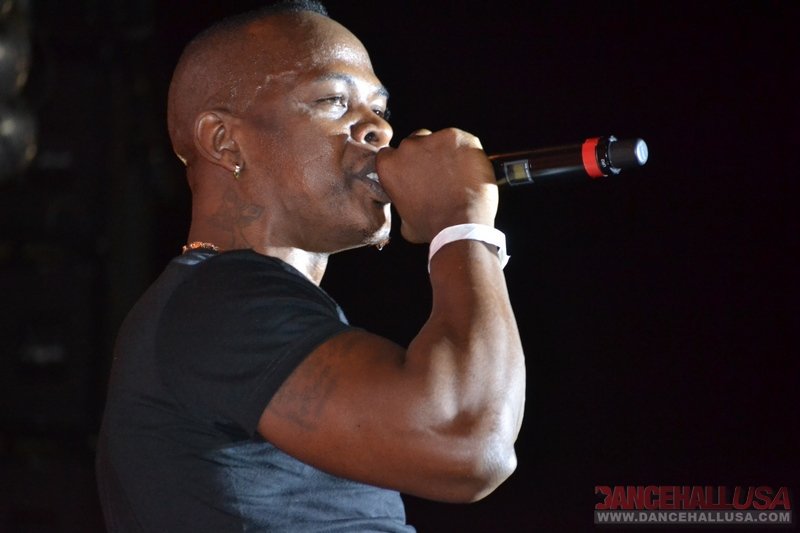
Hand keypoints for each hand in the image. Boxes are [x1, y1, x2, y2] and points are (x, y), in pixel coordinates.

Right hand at [376, 128, 498, 242]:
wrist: (460, 224)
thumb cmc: (432, 227)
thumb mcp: (404, 221)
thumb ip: (402, 203)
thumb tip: (407, 205)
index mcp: (389, 165)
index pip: (391, 154)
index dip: (405, 162)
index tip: (416, 172)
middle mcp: (407, 148)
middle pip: (416, 142)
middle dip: (426, 155)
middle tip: (440, 175)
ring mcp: (432, 140)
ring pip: (439, 140)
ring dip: (446, 153)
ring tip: (458, 175)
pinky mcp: (455, 137)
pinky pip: (461, 140)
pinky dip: (466, 152)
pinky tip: (469, 171)